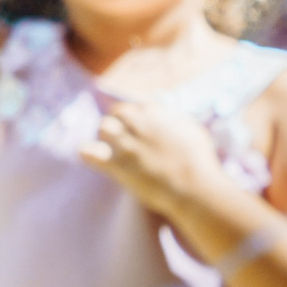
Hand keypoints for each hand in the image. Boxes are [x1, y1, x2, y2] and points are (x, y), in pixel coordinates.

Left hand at [80, 98, 226, 221]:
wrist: (194, 187)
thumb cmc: (199, 161)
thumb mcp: (192, 130)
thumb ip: (173, 116)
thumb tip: (157, 99)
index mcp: (158, 114)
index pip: (136, 106)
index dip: (135, 117)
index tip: (138, 127)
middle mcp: (139, 125)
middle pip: (118, 112)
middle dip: (119, 122)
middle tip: (122, 137)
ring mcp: (126, 145)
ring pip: (104, 128)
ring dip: (105, 135)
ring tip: (110, 146)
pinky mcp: (118, 165)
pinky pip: (91, 154)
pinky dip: (87, 153)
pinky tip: (86, 154)